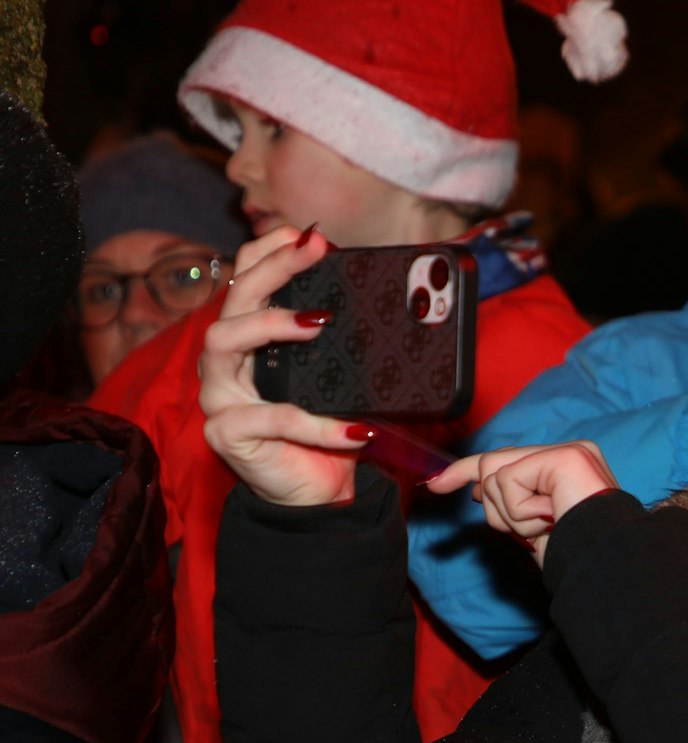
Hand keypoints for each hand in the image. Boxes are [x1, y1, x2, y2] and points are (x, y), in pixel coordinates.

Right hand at [199, 224, 370, 506]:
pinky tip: (355, 431)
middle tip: (311, 253)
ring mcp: (219, 396)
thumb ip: (348, 342)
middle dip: (271, 269)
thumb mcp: (341, 379)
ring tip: (319, 322)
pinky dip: (317, 425)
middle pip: (232, 300)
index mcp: (249, 339)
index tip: (307, 234)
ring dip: (271, 325)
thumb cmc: (327, 428)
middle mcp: (225, 360)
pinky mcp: (228, 435)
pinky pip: (271, 420)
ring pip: (224, 344)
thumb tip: (397, 300)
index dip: (268, 251)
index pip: (244, 279)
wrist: (319, 492)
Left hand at [427, 442, 618, 565]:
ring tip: (545, 527)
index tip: (435, 484)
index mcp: (563, 467)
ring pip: (494, 475)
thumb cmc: (573, 555)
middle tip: (533, 528)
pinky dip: (520, 513)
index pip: (503, 459)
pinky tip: (549, 520)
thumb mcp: (530, 526)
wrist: (602, 569)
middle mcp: (569, 452)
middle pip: (491, 465)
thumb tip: (474, 487)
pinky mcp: (564, 458)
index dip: (465, 470)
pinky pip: (509, 482)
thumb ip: (508, 501)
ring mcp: (569, 452)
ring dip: (511, 516)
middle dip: (496, 508)